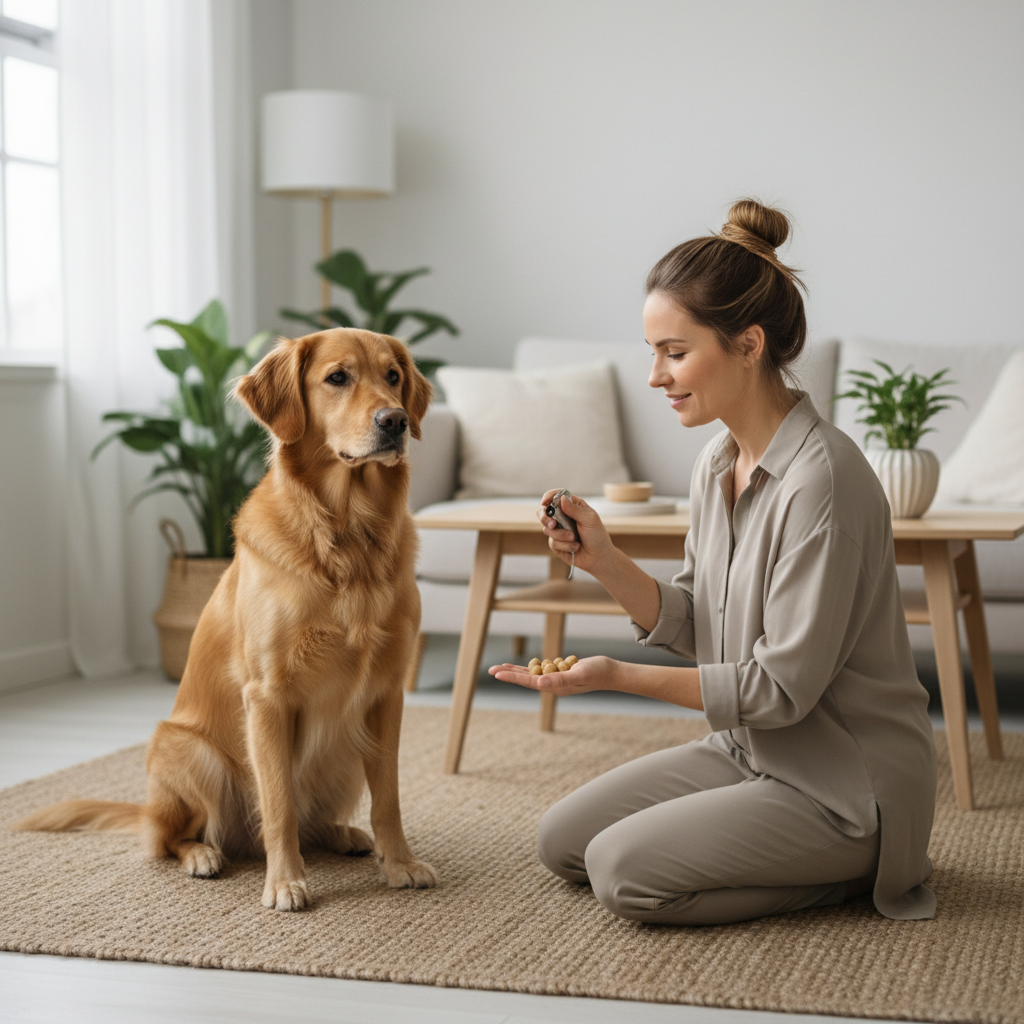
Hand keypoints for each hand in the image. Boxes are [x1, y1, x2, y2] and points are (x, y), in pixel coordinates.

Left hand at [488, 656, 619, 696]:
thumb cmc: (597, 672)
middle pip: (526, 679)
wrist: (611, 673)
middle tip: (490, 669)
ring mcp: (557, 680)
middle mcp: (554, 685)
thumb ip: (560, 679)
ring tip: (501, 667)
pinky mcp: (561, 673)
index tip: (497, 673)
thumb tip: (539, 683)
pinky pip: (542, 671)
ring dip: (517, 671)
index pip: (529, 682)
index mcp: (556, 687)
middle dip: (508, 674)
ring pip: (532, 675)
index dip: (512, 677)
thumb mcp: (578, 673)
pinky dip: (530, 667)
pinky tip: (524, 666)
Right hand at [536, 490, 613, 574]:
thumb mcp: (589, 519)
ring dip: (561, 535)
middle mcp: (563, 517)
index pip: (556, 496)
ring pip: (547, 529)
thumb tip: (561, 498)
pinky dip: (565, 545)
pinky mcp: (556, 544)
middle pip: (544, 511)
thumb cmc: (597, 536)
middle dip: (545, 517)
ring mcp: (558, 530)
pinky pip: (552, 542)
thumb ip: (574, 509)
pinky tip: (575, 547)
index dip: (548, 497)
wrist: (599, 557)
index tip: (545, 502)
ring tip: (574, 538)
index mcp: (572, 506)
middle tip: (553, 524)